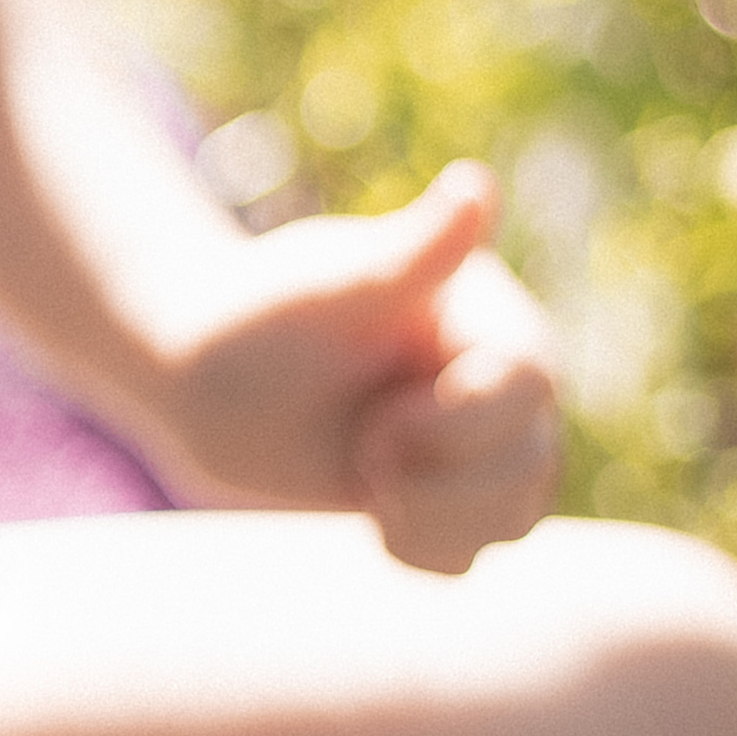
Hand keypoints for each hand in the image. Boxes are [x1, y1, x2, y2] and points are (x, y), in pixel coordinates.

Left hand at [150, 162, 560, 574]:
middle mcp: (498, 377)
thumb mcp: (330, 290)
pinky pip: (473, 550)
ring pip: (514, 515)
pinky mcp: (445, 495)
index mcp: (485, 314)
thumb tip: (476, 185)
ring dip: (434, 519)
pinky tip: (372, 515)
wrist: (203, 376)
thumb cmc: (256, 317)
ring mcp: (478, 440)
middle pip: (534, 462)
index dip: (458, 423)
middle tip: (362, 451)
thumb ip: (411, 254)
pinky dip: (423, 548)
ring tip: (367, 484)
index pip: (529, 384)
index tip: (378, 425)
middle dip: (440, 479)